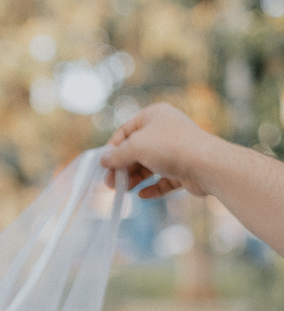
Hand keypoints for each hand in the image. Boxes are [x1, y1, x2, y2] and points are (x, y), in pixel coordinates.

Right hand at [100, 102, 217, 197]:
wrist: (206, 164)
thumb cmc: (170, 147)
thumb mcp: (135, 147)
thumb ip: (117, 155)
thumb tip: (103, 159)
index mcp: (154, 115)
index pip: (126, 130)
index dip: (113, 148)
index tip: (103, 164)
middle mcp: (166, 130)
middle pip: (137, 150)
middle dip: (122, 167)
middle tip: (110, 184)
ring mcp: (176, 150)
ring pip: (149, 165)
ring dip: (135, 178)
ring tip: (124, 190)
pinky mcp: (184, 169)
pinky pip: (164, 179)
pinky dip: (152, 187)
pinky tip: (142, 195)